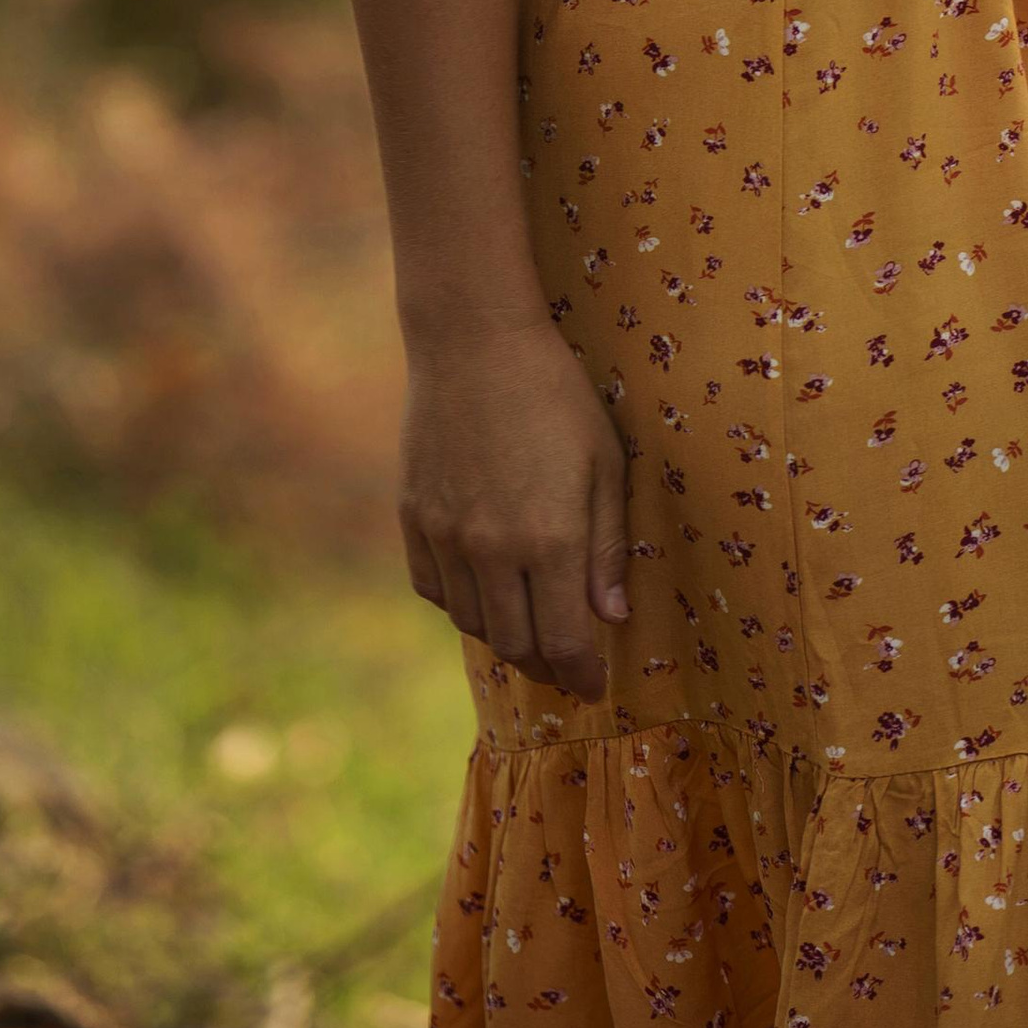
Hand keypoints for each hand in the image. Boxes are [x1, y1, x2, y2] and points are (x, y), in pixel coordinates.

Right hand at [399, 317, 630, 697]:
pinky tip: (484, 590)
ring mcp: (446, 535)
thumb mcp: (603, 462)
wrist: (473, 339)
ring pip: (473, 623)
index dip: (582, 675)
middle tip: (565, 665)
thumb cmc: (555, 393)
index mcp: (550, 539)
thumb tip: (613, 618)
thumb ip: (606, 547)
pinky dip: (461, 603)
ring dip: (505, 637)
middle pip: (517, 645)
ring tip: (529, 628)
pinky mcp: (414, 518)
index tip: (594, 687)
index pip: (565, 642)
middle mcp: (493, 549)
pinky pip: (434, 589)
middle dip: (546, 665)